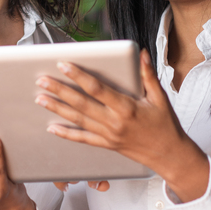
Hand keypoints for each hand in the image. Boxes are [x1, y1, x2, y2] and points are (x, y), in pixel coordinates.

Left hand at [36, 49, 209, 201]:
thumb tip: (141, 53)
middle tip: (42, 81)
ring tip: (40, 98)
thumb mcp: (160, 97)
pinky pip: (83, 139)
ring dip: (57, 109)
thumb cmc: (166, 125)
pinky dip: (66, 134)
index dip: (79, 76)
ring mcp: (109, 135)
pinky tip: (52, 127)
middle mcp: (114, 122)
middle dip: (60, 91)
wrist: (170, 155)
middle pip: (81, 104)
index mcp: (127, 107)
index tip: (64, 65)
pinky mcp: (106, 144)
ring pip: (78, 120)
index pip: (97, 88)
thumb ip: (148, 75)